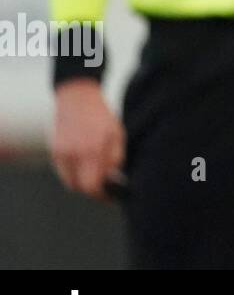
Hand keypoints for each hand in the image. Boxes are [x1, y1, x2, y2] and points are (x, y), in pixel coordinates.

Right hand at [51, 78, 124, 201]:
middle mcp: (74, 154)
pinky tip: (84, 164)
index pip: (92, 185)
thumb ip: (115, 158)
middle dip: (92, 190)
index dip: (102, 195)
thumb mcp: (117, 134)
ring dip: (82, 182)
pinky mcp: (53, 151)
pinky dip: (74, 173)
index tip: (112, 197)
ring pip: (70, 181)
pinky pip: (64, 172)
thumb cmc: (100, 115)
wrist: (76, 97)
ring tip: (95, 173)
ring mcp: (61, 153)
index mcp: (92, 149)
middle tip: (105, 188)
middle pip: (79, 187)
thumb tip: (114, 179)